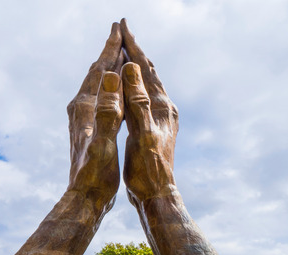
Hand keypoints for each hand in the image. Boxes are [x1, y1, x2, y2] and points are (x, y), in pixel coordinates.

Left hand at [0, 23, 124, 254]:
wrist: (83, 200)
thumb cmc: (95, 176)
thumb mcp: (103, 142)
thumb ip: (106, 111)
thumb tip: (107, 78)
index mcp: (84, 108)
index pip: (98, 70)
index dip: (110, 48)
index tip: (118, 27)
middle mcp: (80, 109)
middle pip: (95, 72)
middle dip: (108, 51)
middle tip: (119, 31)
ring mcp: (82, 119)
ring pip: (96, 84)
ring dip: (108, 67)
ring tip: (118, 54)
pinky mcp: (87, 129)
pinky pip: (100, 98)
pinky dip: (109, 86)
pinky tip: (115, 91)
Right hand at [120, 19, 178, 205]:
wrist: (157, 196)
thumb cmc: (148, 169)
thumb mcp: (141, 133)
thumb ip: (138, 101)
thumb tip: (132, 68)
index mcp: (161, 107)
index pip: (145, 68)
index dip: (133, 46)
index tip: (122, 25)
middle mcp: (164, 109)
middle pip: (149, 72)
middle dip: (135, 50)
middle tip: (122, 29)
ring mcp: (161, 119)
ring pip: (147, 84)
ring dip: (136, 66)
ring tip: (126, 52)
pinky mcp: (155, 128)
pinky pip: (143, 97)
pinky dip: (134, 85)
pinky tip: (130, 90)